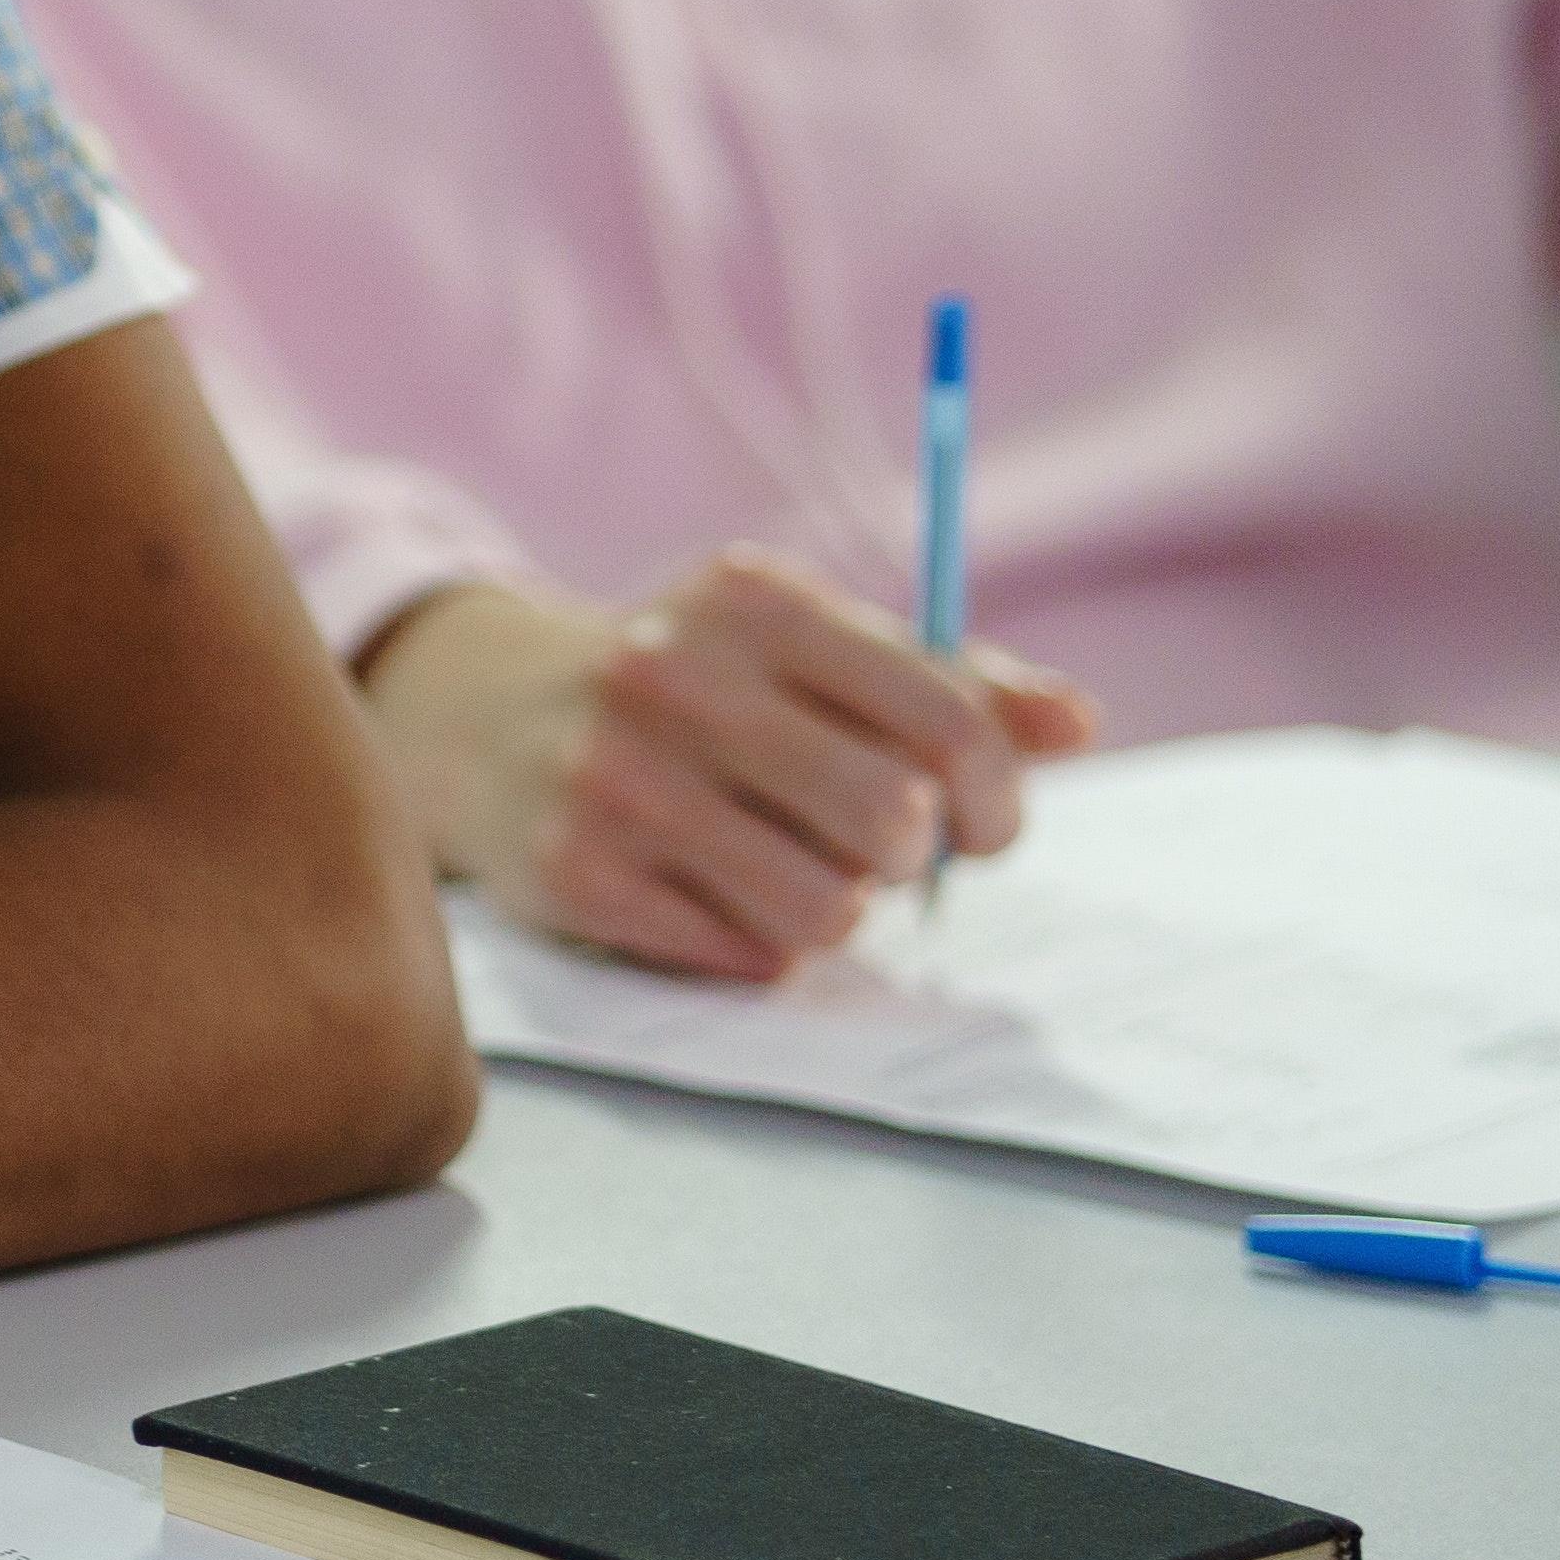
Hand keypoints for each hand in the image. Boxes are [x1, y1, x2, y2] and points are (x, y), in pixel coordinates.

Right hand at [363, 553, 1096, 980]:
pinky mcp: (575, 873)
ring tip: (792, 871)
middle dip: (912, 858)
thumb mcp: (804, 649)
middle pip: (892, 822)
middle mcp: (675, 677)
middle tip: (884, 853)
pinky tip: (715, 895)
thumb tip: (1076, 725)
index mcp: (755, 602)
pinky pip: (746, 957)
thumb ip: (946, 683)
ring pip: (825, 910)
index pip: (945, 717)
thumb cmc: (693, 689)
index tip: (986, 822)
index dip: (998, 793)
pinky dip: (757, 943)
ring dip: (835, 910)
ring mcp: (617, 778)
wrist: (483, 717)